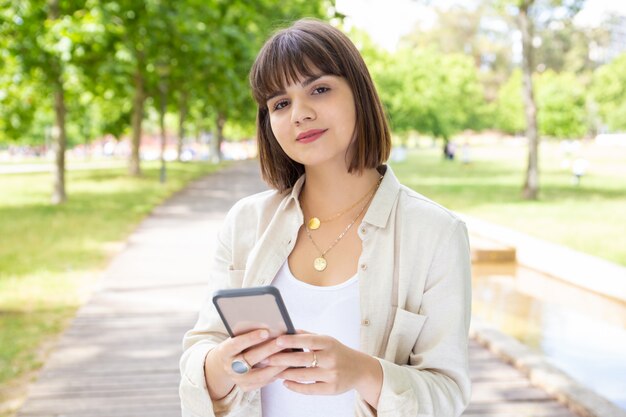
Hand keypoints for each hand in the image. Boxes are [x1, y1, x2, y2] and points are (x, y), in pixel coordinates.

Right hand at [210, 329, 289, 392]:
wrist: (226, 363)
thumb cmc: (237, 344)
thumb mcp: (237, 337)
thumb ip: (249, 332)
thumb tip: (272, 326)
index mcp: (224, 352)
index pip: (237, 344)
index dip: (251, 338)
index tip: (266, 331)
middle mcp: (229, 368)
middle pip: (250, 359)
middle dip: (268, 349)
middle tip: (282, 341)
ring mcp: (238, 380)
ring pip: (260, 374)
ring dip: (276, 364)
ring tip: (289, 354)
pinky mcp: (246, 387)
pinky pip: (264, 382)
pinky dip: (276, 373)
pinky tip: (286, 364)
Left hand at [264, 330, 381, 399]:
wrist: (360, 369)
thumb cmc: (337, 351)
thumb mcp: (326, 340)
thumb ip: (307, 335)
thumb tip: (285, 330)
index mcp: (328, 343)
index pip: (308, 341)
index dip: (292, 341)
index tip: (276, 340)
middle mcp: (331, 358)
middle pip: (302, 359)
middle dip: (281, 359)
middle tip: (265, 358)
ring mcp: (332, 375)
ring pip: (303, 375)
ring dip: (285, 373)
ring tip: (271, 370)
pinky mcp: (331, 389)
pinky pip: (309, 389)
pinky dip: (295, 386)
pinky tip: (285, 382)